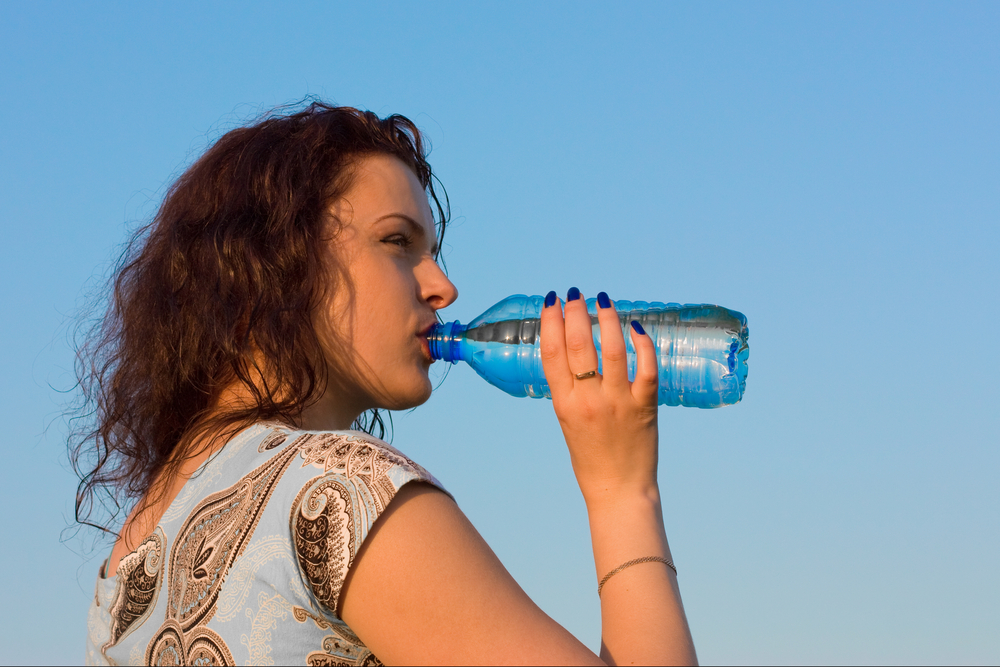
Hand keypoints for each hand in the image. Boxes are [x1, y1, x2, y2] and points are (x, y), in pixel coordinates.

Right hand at [539, 288, 660, 502]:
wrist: (617, 490)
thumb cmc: (590, 456)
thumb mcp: (567, 419)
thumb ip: (569, 387)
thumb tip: (573, 346)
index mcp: (563, 403)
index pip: (552, 352)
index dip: (551, 321)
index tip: (553, 300)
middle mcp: (588, 400)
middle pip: (578, 345)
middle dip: (576, 312)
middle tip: (576, 294)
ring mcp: (618, 403)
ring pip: (612, 350)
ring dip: (607, 319)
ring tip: (604, 301)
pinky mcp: (645, 408)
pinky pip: (646, 368)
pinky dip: (642, 344)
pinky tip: (636, 327)